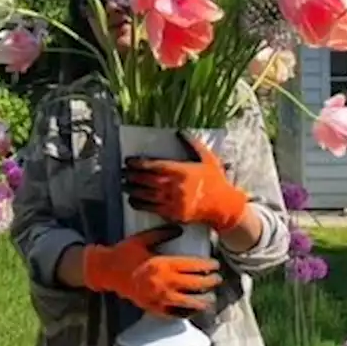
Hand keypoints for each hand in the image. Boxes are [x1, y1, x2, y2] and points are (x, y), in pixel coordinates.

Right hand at [82, 225, 221, 317]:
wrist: (106, 271)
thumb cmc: (124, 253)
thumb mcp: (142, 238)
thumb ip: (162, 233)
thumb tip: (179, 229)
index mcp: (163, 264)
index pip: (192, 267)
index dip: (207, 266)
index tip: (215, 265)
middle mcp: (163, 283)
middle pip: (194, 285)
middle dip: (209, 283)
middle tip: (218, 280)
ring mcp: (158, 298)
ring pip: (187, 302)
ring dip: (201, 301)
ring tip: (211, 298)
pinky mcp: (152, 307)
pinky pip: (173, 313)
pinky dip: (185, 312)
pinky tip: (192, 310)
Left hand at [123, 131, 249, 232]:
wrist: (224, 205)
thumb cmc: (216, 180)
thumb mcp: (207, 158)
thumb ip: (192, 144)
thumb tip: (180, 131)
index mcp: (182, 171)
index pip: (154, 166)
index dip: (139, 164)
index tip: (129, 161)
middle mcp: (176, 186)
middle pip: (147, 180)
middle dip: (132, 176)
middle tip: (122, 172)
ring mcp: (174, 202)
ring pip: (147, 195)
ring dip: (132, 190)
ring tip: (124, 185)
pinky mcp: (173, 214)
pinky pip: (152, 209)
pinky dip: (140, 205)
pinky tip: (133, 200)